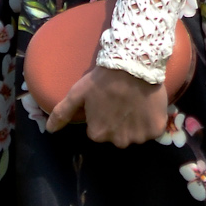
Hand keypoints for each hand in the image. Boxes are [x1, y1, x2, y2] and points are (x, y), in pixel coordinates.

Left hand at [46, 63, 168, 145]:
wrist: (133, 65)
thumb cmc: (102, 79)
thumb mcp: (78, 94)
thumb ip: (62, 113)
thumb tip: (50, 130)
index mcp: (97, 134)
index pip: (99, 130)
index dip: (103, 116)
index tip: (107, 102)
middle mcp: (117, 141)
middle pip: (118, 135)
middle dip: (119, 122)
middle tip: (121, 102)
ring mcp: (138, 137)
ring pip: (136, 134)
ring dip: (135, 123)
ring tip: (135, 103)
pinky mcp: (155, 130)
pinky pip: (152, 130)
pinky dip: (151, 121)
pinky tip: (147, 106)